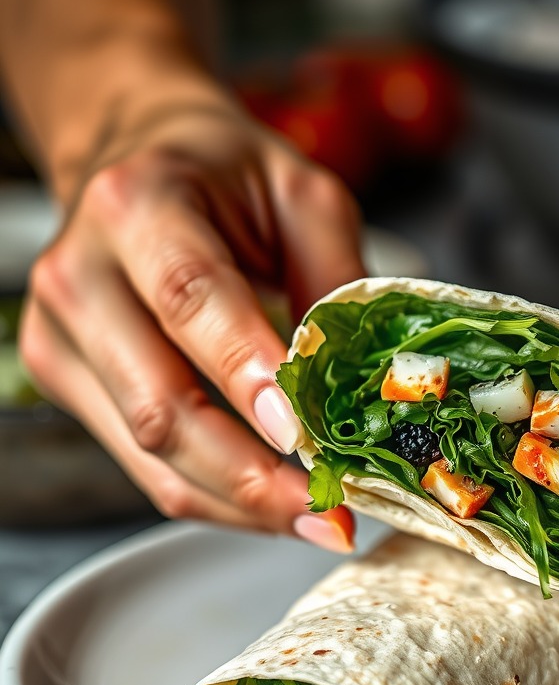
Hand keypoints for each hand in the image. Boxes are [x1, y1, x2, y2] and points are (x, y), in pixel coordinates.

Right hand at [19, 98, 362, 548]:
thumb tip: (369, 384)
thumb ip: (335, 277)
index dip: (245, 372)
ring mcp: (63, 337)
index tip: (305, 435)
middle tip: (331, 511)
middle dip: (251, 475)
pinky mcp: (68, 381)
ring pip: (149, 453)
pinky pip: (143, 465)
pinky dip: (215, 496)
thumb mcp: (304, 195)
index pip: (190, 299)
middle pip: (160, 403)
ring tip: (318, 521)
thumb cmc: (228, 176)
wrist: (140, 163)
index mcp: (139, 205)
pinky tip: (274, 504)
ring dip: (239, 501)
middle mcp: (82, 275)